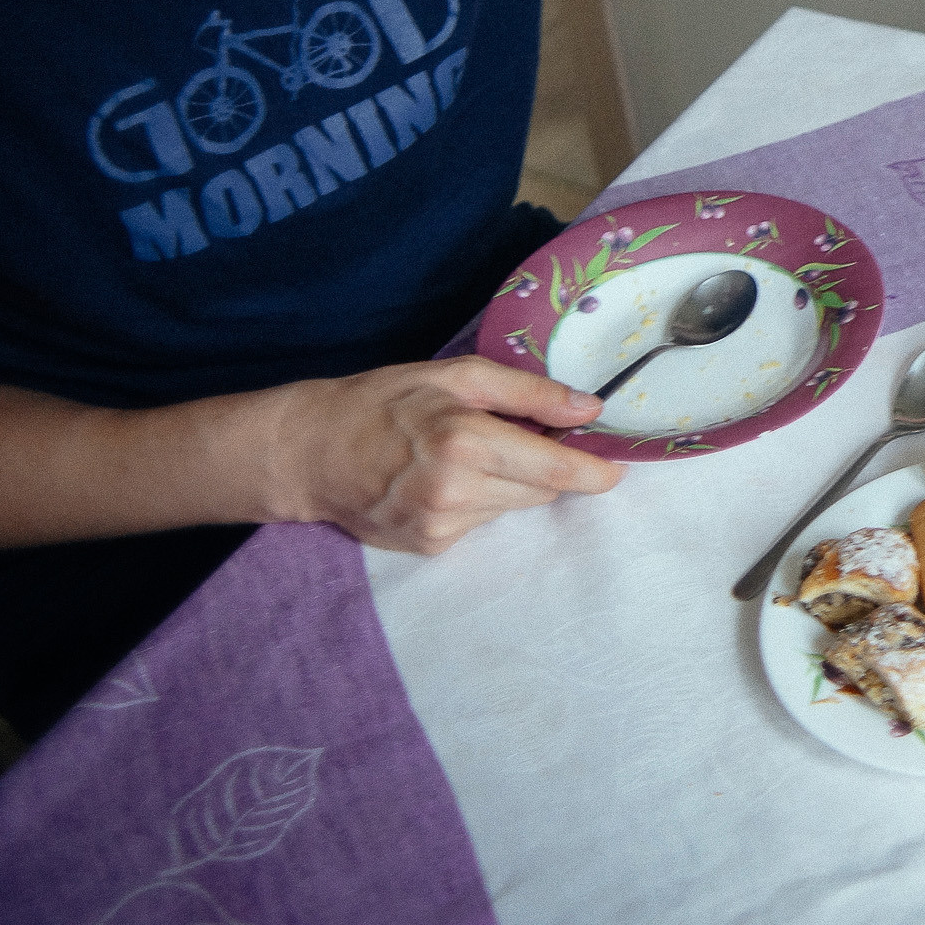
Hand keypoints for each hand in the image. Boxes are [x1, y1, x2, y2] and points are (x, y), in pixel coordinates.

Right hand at [271, 357, 625, 553]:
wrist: (309, 452)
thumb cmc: (382, 402)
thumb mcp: (456, 377)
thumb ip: (530, 392)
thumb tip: (590, 409)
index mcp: (467, 442)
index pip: (556, 472)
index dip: (594, 472)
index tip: (616, 469)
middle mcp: (457, 491)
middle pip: (540, 492)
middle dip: (540, 467)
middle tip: (508, 437)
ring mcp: (441, 525)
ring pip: (512, 508)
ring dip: (506, 484)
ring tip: (462, 456)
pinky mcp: (429, 547)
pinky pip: (480, 524)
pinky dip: (475, 502)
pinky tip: (439, 481)